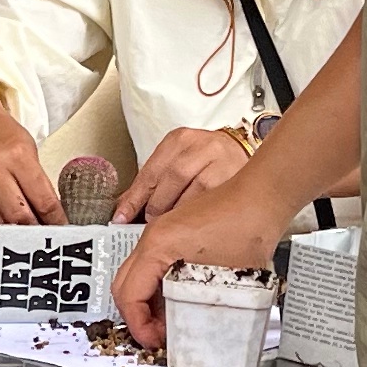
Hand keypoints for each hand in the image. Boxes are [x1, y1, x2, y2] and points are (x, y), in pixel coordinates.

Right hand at [0, 68, 62, 223]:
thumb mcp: (26, 147)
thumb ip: (37, 180)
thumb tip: (49, 213)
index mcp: (18, 155)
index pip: (43, 200)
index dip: (55, 221)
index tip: (62, 230)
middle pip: (19, 217)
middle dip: (34, 233)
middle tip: (44, 238)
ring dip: (14, 232)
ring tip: (25, 235)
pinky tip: (3, 224)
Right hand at [111, 165, 300, 342]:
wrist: (262, 197)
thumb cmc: (247, 229)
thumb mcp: (224, 282)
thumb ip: (197, 311)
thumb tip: (183, 335)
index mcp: (157, 248)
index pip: (129, 295)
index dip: (138, 325)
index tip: (153, 342)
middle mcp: (152, 238)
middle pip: (125, 284)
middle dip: (136, 315)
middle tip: (157, 337)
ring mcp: (161, 233)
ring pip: (138, 275)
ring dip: (148, 301)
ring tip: (170, 322)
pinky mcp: (174, 233)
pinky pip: (153, 265)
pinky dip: (158, 286)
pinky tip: (181, 300)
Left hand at [112, 128, 258, 223]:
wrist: (244, 152)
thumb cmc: (205, 160)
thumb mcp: (176, 161)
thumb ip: (152, 184)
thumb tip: (124, 210)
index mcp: (179, 140)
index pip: (150, 171)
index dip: (134, 197)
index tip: (122, 216)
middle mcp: (201, 147)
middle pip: (171, 180)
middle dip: (156, 208)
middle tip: (150, 224)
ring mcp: (220, 163)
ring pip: (192, 195)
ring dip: (178, 216)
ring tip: (173, 227)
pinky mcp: (235, 180)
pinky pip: (210, 206)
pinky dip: (197, 218)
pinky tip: (194, 224)